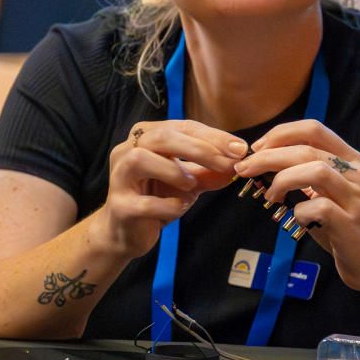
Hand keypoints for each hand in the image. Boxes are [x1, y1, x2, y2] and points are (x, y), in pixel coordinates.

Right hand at [94, 119, 246, 258]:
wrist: (127, 232)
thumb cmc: (156, 198)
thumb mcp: (188, 182)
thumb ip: (210, 172)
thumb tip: (237, 164)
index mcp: (145, 137)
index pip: (182, 127)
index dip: (213, 136)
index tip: (240, 149)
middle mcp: (127, 151)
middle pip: (162, 137)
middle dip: (200, 148)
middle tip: (228, 162)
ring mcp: (119, 177)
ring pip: (141, 159)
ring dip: (174, 171)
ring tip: (192, 185)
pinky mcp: (119, 206)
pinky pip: (145, 203)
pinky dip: (168, 206)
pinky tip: (179, 208)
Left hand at [235, 120, 359, 303]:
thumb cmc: (346, 226)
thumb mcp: (329, 193)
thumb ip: (305, 175)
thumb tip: (261, 164)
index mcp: (351, 160)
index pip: (313, 129)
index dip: (279, 134)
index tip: (257, 149)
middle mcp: (358, 173)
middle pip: (307, 149)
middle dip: (268, 157)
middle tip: (244, 169)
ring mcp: (357, 197)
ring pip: (316, 171)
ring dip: (283, 180)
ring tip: (271, 196)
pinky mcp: (352, 223)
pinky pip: (318, 208)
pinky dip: (298, 212)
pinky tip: (296, 220)